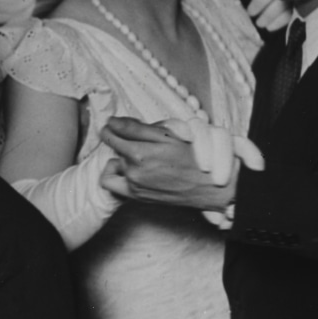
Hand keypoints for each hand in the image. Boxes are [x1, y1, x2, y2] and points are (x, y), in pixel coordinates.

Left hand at [99, 117, 236, 210]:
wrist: (207, 187)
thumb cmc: (192, 158)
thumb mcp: (169, 135)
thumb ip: (137, 128)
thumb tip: (114, 122)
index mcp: (142, 150)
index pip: (116, 130)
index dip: (114, 123)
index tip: (114, 122)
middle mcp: (134, 168)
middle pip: (115, 144)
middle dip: (121, 137)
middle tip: (133, 136)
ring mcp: (133, 184)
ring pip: (115, 159)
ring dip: (122, 154)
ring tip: (137, 154)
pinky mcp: (135, 195)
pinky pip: (109, 180)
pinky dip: (113, 172)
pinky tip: (122, 168)